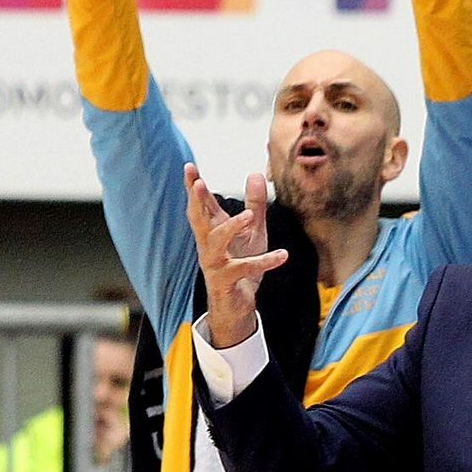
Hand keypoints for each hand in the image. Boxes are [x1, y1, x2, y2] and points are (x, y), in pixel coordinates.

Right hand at [184, 165, 288, 348]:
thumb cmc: (241, 266)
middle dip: (196, 201)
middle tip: (199, 183)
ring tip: (248, 217)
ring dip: (231, 228)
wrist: (236, 305)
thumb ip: (254, 204)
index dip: (194, 187)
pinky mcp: (226, 281)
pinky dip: (264, 262)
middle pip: (197, 220)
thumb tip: (255, 173)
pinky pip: (244, 268)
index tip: (189, 167)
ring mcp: (215, 263)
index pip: (201, 206)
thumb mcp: (253, 232)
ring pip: (217, 243)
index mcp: (213, 231)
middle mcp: (208, 245)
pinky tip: (282, 255)